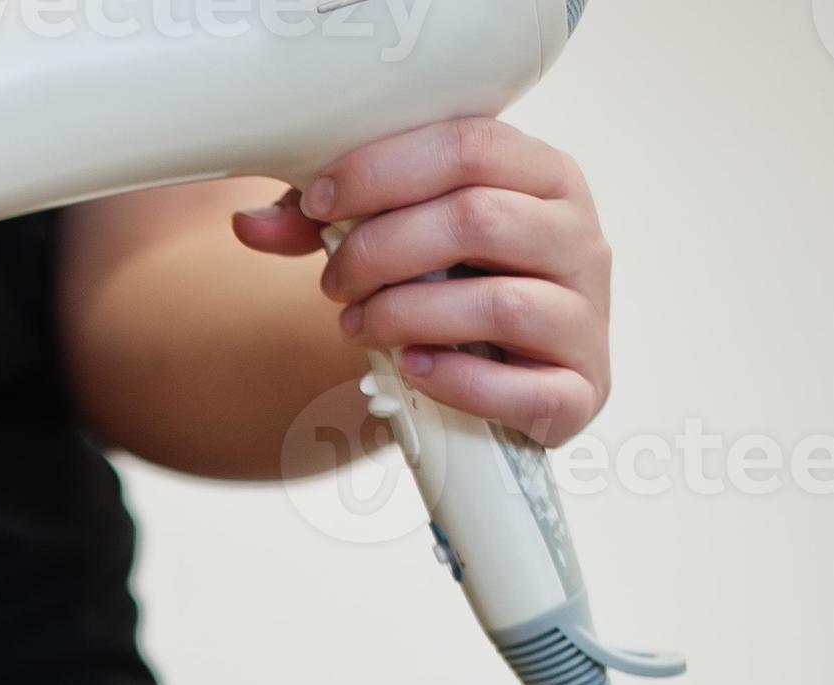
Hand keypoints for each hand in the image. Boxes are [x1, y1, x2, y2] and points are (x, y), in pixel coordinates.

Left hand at [232, 117, 611, 443]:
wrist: (500, 375)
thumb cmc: (449, 287)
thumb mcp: (393, 236)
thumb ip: (324, 222)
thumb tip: (247, 225)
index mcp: (541, 177)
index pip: (470, 145)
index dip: (382, 171)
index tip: (319, 203)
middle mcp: (578, 237)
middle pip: (476, 218)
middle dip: (380, 251)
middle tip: (333, 282)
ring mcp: (586, 315)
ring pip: (497, 303)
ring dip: (405, 316)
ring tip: (358, 327)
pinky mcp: (581, 390)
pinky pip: (523, 388)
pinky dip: (456, 382)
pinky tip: (413, 370)